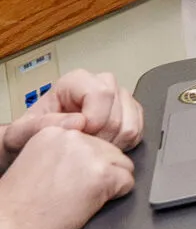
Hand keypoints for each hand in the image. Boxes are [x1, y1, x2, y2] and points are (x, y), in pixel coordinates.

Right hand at [0, 126, 134, 228]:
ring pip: (123, 166)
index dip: (86, 164)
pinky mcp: (102, 175)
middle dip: (100, 173)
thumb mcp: (38, 164)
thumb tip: (92, 158)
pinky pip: (127, 183)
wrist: (6, 228)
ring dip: (109, 184)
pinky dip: (115, 197)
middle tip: (75, 193)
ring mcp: (90, 154)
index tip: (70, 178)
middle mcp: (73, 137)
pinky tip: (89, 205)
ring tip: (79, 199)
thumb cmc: (17, 206)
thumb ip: (65, 154)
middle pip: (112, 151)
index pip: (92, 140)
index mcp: (54, 131)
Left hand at [5, 70, 141, 159]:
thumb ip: (45, 124)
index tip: (81, 134)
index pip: (102, 93)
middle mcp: (101, 84)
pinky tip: (104, 146)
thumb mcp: (24, 131)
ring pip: (131, 124)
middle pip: (118, 112)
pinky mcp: (130, 113)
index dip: (95, 119)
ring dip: (112, 143)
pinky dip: (123, 145)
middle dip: (101, 136)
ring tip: (92, 147)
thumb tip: (77, 121)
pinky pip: (138, 132)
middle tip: (83, 145)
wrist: (41, 144)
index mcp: (76, 81)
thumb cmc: (32, 134)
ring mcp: (119, 98)